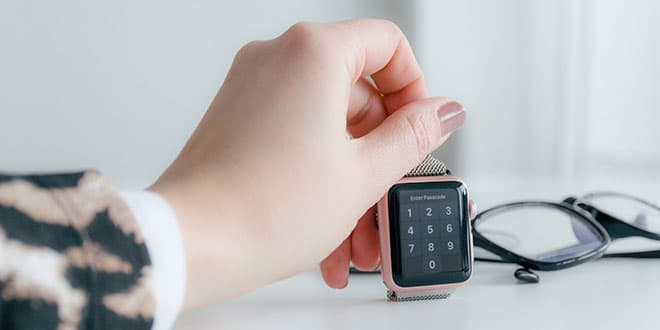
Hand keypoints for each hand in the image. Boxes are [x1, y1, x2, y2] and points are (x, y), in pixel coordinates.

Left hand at [150, 19, 465, 310]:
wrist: (189, 244)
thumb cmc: (262, 209)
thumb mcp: (363, 173)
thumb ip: (414, 135)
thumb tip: (443, 111)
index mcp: (312, 53)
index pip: (387, 45)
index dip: (414, 89)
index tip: (420, 129)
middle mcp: (277, 60)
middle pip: (357, 96)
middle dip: (379, 158)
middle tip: (388, 198)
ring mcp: (253, 90)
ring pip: (327, 129)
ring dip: (350, 183)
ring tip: (357, 238)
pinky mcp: (239, 120)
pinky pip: (297, 141)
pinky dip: (318, 179)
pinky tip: (329, 231)